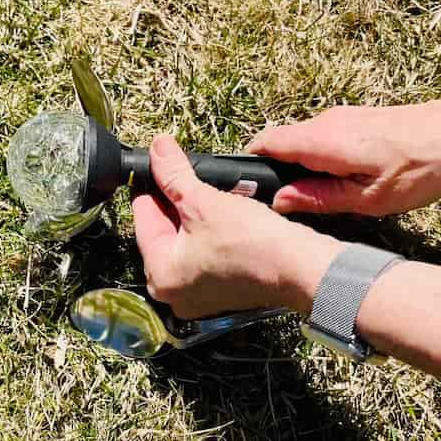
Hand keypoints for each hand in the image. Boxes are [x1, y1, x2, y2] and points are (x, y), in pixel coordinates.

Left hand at [132, 135, 343, 318]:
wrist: (302, 267)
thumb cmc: (254, 242)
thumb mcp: (204, 200)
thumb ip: (174, 173)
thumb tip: (158, 148)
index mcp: (160, 273)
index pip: (142, 216)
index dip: (151, 185)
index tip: (158, 165)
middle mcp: (171, 292)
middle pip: (160, 229)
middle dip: (172, 201)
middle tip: (185, 177)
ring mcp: (194, 295)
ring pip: (182, 240)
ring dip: (190, 215)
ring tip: (205, 193)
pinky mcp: (216, 292)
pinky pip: (200, 254)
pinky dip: (205, 233)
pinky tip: (218, 214)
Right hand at [247, 101, 440, 215]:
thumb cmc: (418, 169)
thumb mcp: (367, 198)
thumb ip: (318, 198)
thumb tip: (280, 201)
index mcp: (320, 142)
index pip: (265, 142)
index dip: (250, 163)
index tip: (248, 186)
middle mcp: (323, 122)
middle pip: (280, 142)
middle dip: (275, 168)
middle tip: (288, 199)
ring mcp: (338, 116)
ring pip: (300, 139)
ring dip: (299, 163)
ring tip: (319, 191)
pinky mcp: (352, 117)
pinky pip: (319, 135)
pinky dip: (316, 155)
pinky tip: (340, 175)